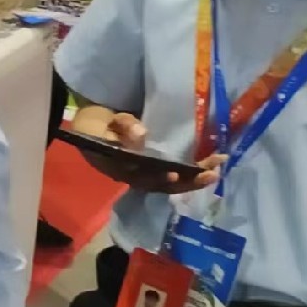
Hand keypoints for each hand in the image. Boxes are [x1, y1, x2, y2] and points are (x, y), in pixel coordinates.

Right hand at [68, 110, 222, 194]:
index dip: (156, 176)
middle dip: (186, 182)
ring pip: (168, 185)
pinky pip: (171, 179)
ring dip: (193, 181)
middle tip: (210, 175)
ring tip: (216, 172)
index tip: (174, 174)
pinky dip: (190, 177)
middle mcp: (130, 176)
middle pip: (160, 185)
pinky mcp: (151, 172)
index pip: (138, 175)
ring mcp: (141, 176)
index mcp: (116, 166)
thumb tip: (141, 133)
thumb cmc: (98, 124)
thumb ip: (123, 125)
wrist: (90, 130)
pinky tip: (208, 170)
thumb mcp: (103, 120)